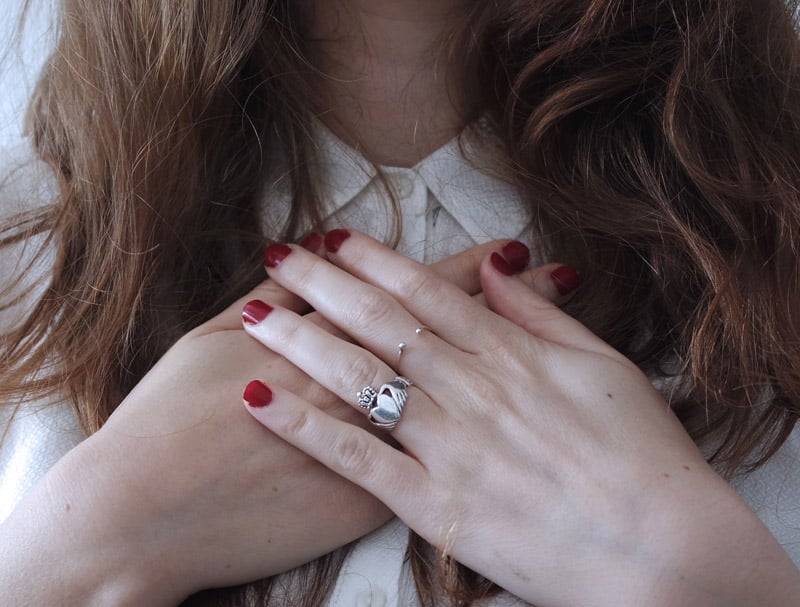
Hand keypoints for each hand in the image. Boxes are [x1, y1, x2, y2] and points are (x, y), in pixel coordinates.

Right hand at [0, 237, 571, 605]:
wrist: (143, 514)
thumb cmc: (164, 421)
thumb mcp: (207, 341)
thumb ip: (265, 301)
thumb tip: (297, 263)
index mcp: (324, 337)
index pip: (410, 293)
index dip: (464, 267)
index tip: (510, 246)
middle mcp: (359, 385)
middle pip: (445, 332)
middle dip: (500, 300)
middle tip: (547, 270)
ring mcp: (368, 446)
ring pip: (452, 393)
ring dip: (504, 358)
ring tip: (542, 341)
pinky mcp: (367, 501)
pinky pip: (433, 461)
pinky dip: (475, 433)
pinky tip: (509, 420)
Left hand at [241, 231, 799, 606]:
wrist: (663, 551)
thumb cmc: (643, 456)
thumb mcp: (605, 367)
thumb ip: (543, 316)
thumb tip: (500, 267)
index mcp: (513, 355)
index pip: (428, 292)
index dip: (375, 260)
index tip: (334, 237)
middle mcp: (473, 390)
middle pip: (382, 323)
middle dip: (325, 284)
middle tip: (279, 256)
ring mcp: (450, 446)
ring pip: (361, 379)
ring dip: (301, 340)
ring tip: (254, 312)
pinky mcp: (435, 505)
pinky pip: (358, 460)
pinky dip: (304, 428)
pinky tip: (258, 401)